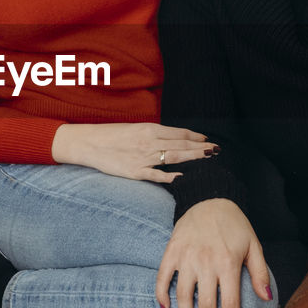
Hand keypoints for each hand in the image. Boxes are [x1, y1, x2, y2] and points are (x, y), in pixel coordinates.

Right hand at [50, 122, 215, 182]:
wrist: (89, 143)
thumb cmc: (112, 136)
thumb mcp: (135, 129)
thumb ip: (154, 135)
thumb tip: (173, 140)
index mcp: (150, 129)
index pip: (179, 133)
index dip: (196, 137)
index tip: (208, 140)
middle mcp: (149, 142)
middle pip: (181, 145)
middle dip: (201, 147)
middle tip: (217, 150)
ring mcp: (143, 157)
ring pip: (174, 158)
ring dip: (193, 158)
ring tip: (208, 158)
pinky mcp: (135, 172)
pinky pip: (155, 175)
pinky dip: (169, 177)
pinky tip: (182, 178)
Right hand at [155, 198, 273, 307]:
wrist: (209, 198)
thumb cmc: (234, 225)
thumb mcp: (253, 245)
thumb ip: (260, 273)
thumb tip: (267, 299)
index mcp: (228, 263)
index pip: (230, 302)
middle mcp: (206, 262)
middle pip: (206, 304)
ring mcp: (186, 257)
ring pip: (183, 295)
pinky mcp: (171, 251)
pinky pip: (162, 277)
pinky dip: (161, 294)